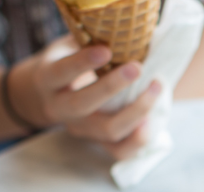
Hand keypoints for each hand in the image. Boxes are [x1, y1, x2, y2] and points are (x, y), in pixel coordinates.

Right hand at [10, 36, 160, 158]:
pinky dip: (139, 140)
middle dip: (112, 87)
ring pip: (107, 131)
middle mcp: (61, 110)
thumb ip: (87, 42)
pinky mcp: (98, 143)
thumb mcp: (66, 48)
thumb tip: (121, 29)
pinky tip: (153, 121)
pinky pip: (119, 151)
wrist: (45, 99)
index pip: (62, 73)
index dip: (82, 63)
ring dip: (136, 111)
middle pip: (84, 105)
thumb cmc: (64, 65)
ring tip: (157, 88)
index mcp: (48, 81)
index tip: (106, 50)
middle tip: (137, 67)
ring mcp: (81, 130)